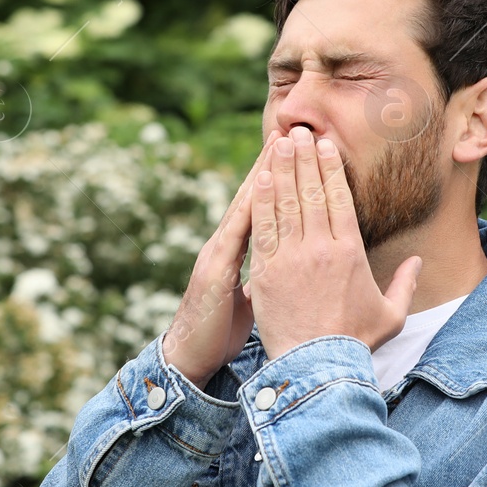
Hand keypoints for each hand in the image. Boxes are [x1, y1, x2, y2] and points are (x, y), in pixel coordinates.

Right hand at [162, 128, 286, 387]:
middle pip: (254, 197)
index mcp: (235, 251)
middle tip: (293, 129)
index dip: (280, 178)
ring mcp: (218, 255)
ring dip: (261, 174)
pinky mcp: (214, 271)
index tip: (299, 151)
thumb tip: (288, 268)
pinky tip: (262, 188)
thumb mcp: (248, 300)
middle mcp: (225, 245)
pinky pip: (234, 235)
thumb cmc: (218, 330)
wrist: (188, 357)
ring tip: (279, 144)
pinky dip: (248, 210)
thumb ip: (264, 278)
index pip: (263, 207)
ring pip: (243, 206)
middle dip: (274, 163)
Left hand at [248, 125, 421, 359]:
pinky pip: (263, 228)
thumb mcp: (391, 314)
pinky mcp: (266, 272)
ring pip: (285, 204)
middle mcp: (320, 248)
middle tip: (299, 133)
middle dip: (303, 159)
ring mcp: (291, 258)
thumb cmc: (356, 342)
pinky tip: (258, 180)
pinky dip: (260, 202)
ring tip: (278, 145)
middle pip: (310, 192)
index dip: (330, 168)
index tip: (325, 146)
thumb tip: (418, 262)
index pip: (339, 199)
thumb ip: (405, 284)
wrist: (318, 367)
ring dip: (281, 171)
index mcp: (350, 252)